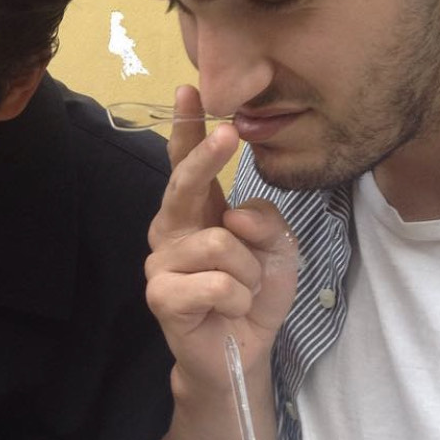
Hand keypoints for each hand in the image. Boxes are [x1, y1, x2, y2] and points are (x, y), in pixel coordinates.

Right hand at [146, 86, 298, 395]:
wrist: (242, 349)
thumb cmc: (253, 293)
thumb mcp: (278, 248)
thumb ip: (265, 221)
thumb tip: (233, 217)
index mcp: (197, 211)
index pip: (186, 163)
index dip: (187, 127)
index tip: (189, 90)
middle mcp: (171, 229)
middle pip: (184, 184)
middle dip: (207, 157)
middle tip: (230, 134)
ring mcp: (161, 261)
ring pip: (219, 243)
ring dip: (248, 272)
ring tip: (243, 290)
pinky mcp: (161, 294)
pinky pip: (216, 283)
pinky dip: (237, 298)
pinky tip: (229, 309)